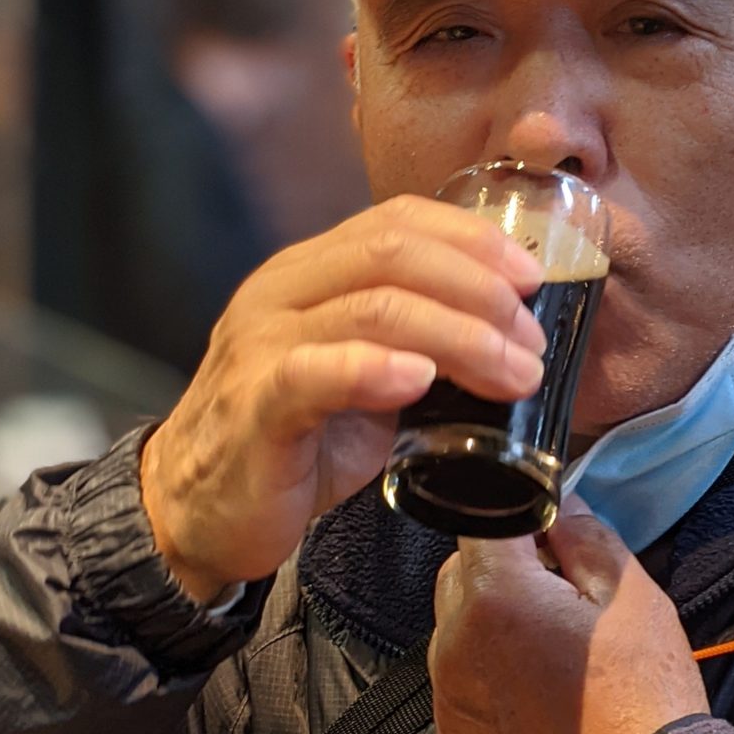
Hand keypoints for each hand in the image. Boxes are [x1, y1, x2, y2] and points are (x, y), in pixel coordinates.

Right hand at [140, 197, 546, 599]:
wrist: (200, 513)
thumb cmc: (292, 446)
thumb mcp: (363, 380)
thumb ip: (416, 346)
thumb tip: (508, 339)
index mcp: (309, 274)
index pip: (396, 220)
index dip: (472, 239)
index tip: (533, 278)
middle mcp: (281, 293)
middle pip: (392, 253)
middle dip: (480, 290)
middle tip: (531, 340)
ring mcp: (261, 345)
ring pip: (371, 307)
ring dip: (459, 337)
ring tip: (512, 372)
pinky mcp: (254, 406)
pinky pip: (314, 372)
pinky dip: (375, 369)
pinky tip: (421, 380)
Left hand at [429, 501, 708, 733]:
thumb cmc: (643, 701)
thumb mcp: (633, 598)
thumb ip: (586, 537)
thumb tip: (561, 507)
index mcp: (495, 598)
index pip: (482, 520)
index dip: (519, 518)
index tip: (548, 532)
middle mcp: (454, 644)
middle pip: (462, 574)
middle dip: (503, 572)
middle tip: (562, 598)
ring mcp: (447, 696)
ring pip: (455, 631)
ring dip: (491, 627)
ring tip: (552, 656)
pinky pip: (459, 686)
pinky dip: (488, 680)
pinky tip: (538, 699)